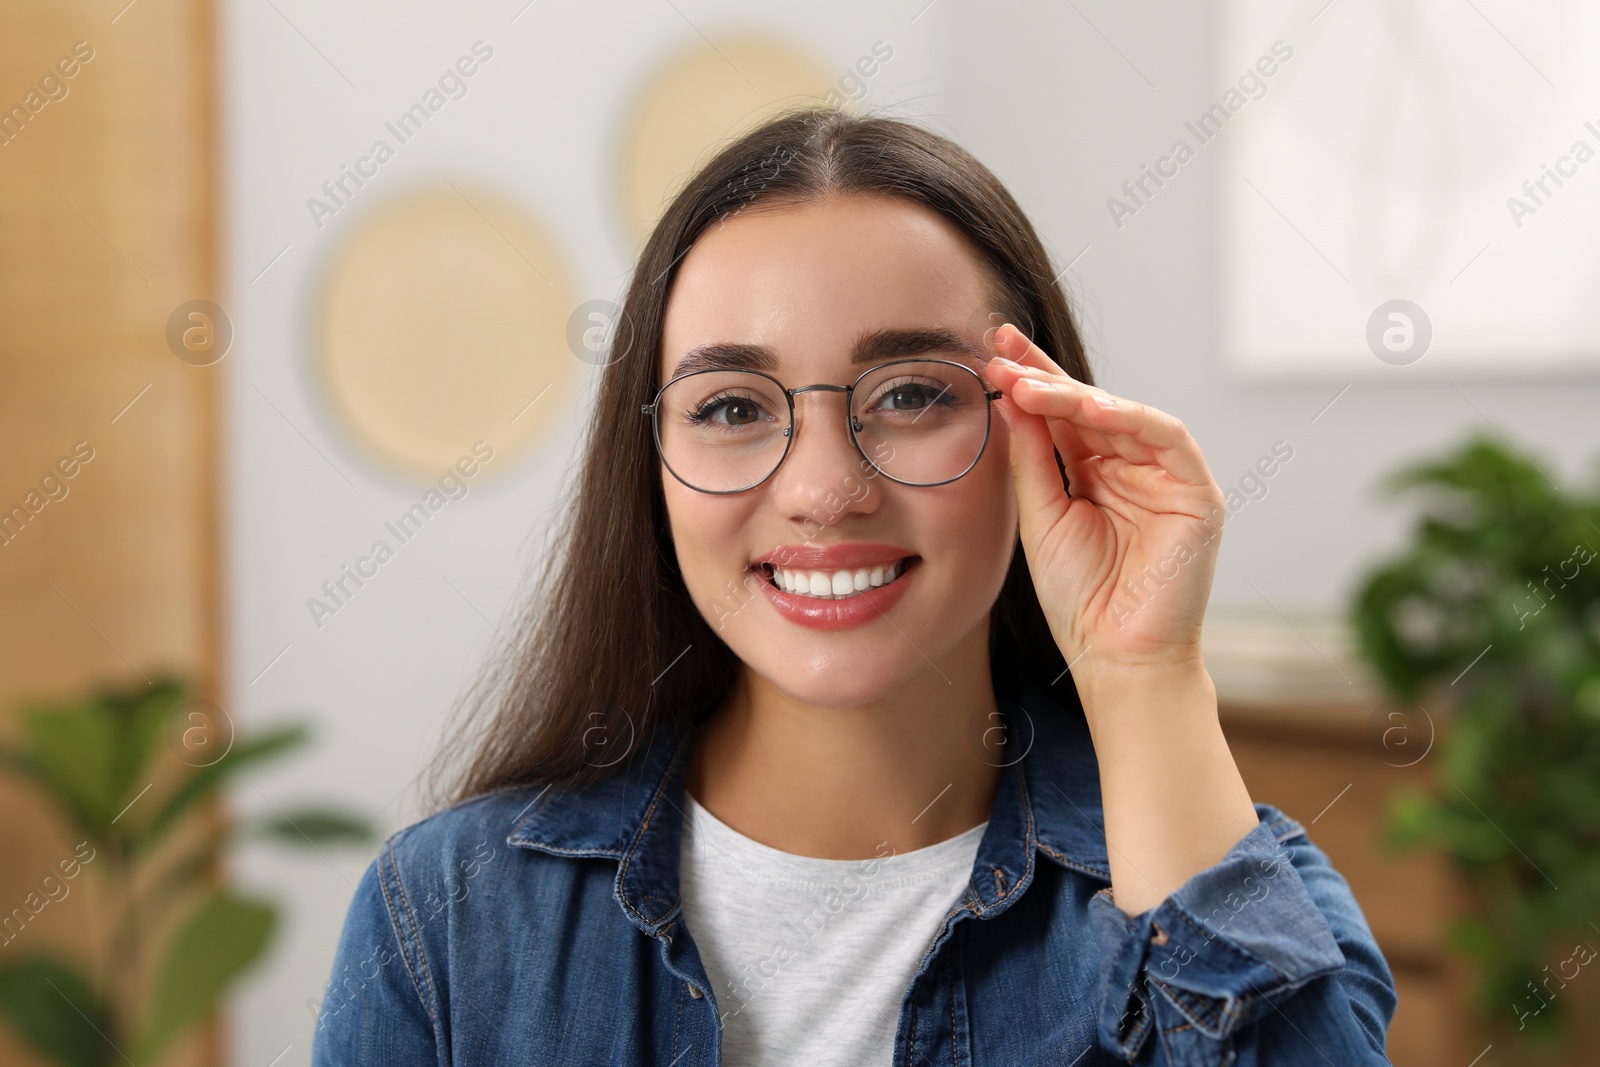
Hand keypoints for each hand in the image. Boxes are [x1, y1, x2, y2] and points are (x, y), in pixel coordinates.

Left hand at [985, 324, 1225, 679]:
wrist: (1115, 656)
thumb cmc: (1079, 598)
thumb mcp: (1042, 517)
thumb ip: (1031, 459)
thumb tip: (1010, 397)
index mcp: (1094, 474)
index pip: (1060, 416)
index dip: (1029, 383)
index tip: (988, 354)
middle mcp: (1132, 468)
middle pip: (1089, 404)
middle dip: (1045, 373)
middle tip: (1002, 346)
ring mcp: (1166, 478)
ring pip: (1123, 414)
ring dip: (1074, 393)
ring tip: (1025, 383)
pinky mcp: (1197, 493)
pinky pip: (1165, 437)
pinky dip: (1126, 416)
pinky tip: (1085, 406)